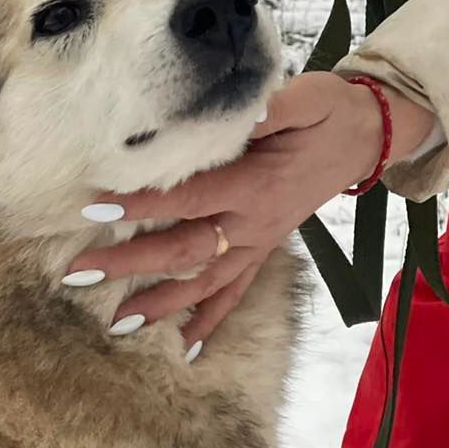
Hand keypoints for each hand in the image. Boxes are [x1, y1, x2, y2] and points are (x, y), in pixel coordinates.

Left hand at [69, 75, 436, 350]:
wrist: (369, 135)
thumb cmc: (326, 111)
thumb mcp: (300, 100)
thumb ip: (261, 110)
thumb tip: (222, 112)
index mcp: (255, 183)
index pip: (187, 197)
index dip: (141, 203)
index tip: (95, 206)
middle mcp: (253, 222)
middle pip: (183, 249)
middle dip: (129, 264)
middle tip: (79, 273)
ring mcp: (259, 242)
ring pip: (204, 283)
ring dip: (161, 304)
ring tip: (117, 323)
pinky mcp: (265, 249)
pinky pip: (235, 293)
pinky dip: (211, 320)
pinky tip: (185, 347)